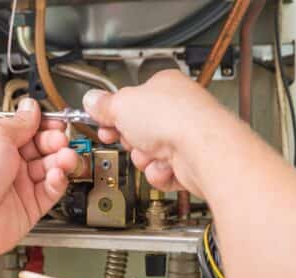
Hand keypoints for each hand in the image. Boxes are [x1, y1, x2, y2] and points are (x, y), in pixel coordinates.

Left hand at [0, 98, 78, 260]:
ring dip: (61, 160)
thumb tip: (30, 107)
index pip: (26, 129)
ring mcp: (17, 186)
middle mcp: (6, 164)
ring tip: (65, 157)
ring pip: (49, 168)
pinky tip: (56, 175)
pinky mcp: (28, 207)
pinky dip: (57, 181)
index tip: (57, 122)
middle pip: (41, 147)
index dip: (44, 124)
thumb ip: (19, 123)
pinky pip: (50, 191)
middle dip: (55, 141)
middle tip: (60, 139)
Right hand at [82, 69, 235, 197]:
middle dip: (130, 139)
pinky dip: (159, 173)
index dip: (113, 112)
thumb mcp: (122, 105)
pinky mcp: (191, 163)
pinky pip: (161, 172)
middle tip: (129, 137)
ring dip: (144, 158)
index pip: (131, 99)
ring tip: (152, 152)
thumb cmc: (175, 119)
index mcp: (164, 86)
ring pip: (147, 154)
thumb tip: (91, 100)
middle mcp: (178, 109)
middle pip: (138, 129)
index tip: (103, 120)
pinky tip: (166, 166)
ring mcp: (186, 137)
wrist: (203, 151)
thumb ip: (103, 105)